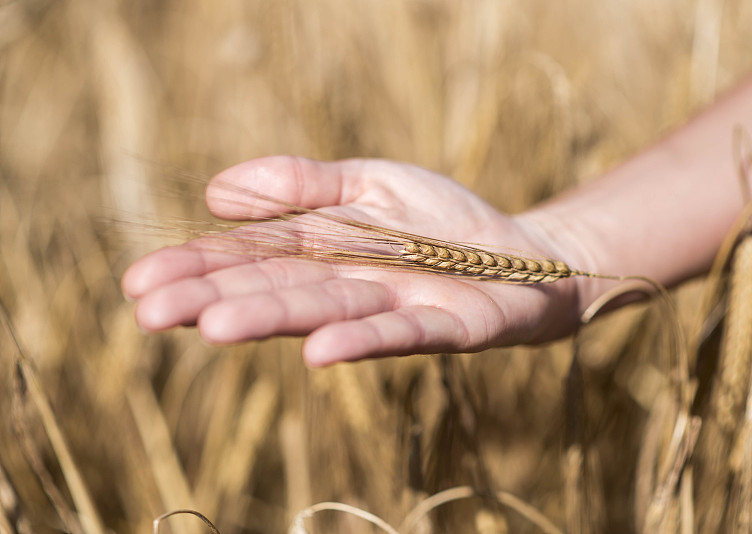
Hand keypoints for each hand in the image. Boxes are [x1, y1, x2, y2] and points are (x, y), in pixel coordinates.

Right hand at [122, 157, 589, 365]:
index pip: (251, 260)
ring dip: (272, 320)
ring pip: (326, 312)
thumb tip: (216, 192)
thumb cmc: (442, 221)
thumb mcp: (370, 182)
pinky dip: (361, 341)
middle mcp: (348, 286)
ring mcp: (393, 308)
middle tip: (149, 313)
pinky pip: (400, 332)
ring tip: (214, 326)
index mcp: (324, 251)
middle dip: (214, 299)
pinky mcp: (445, 326)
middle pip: (276, 290)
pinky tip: (319, 351)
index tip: (140, 282)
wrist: (523, 253)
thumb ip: (302, 183)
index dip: (198, 268)